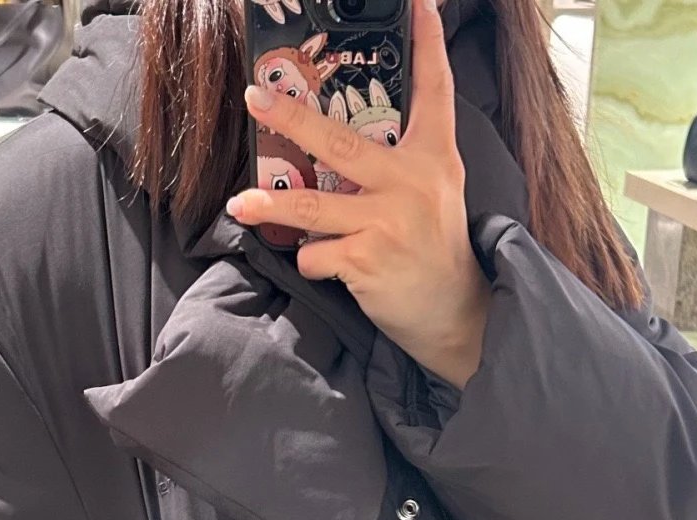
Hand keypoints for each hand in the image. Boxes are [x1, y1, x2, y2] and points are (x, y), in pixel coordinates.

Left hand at [226, 0, 489, 389]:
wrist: (455, 312)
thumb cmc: (434, 250)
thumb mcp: (435, 193)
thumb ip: (403, 162)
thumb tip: (342, 144)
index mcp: (434, 158)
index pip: (434, 91)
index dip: (426, 44)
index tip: (418, 4)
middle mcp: (413, 183)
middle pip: (340, 141)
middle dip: (290, 118)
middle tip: (256, 97)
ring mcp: (389, 222)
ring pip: (313, 205)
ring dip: (270, 205)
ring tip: (241, 204)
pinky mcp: (369, 260)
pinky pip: (317, 253)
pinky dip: (312, 261)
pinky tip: (327, 265)